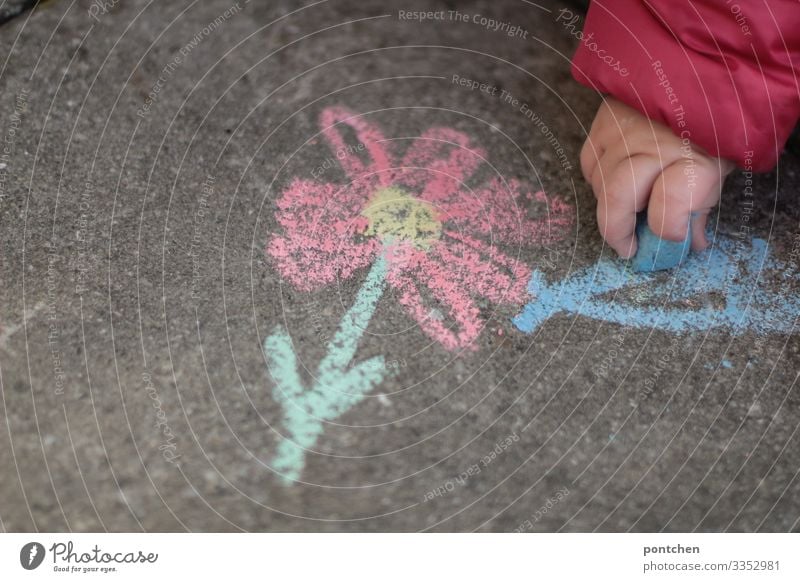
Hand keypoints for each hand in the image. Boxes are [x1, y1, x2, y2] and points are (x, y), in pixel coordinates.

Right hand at [580, 98, 735, 257]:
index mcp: (697, 153)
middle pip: (618, 197)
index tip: (673, 241)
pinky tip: (616, 179)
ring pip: (599, 183)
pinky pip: (589, 162)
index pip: (671, 206)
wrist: (701, 65)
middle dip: (619, 231)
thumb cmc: (716, 122)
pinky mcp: (604, 119)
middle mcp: (655, 140)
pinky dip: (598, 178)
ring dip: (610, 204)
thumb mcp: (723, 165)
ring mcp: (624, 128)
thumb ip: (702, 206)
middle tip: (629, 246)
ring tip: (629, 207)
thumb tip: (685, 244)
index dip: (670, 231)